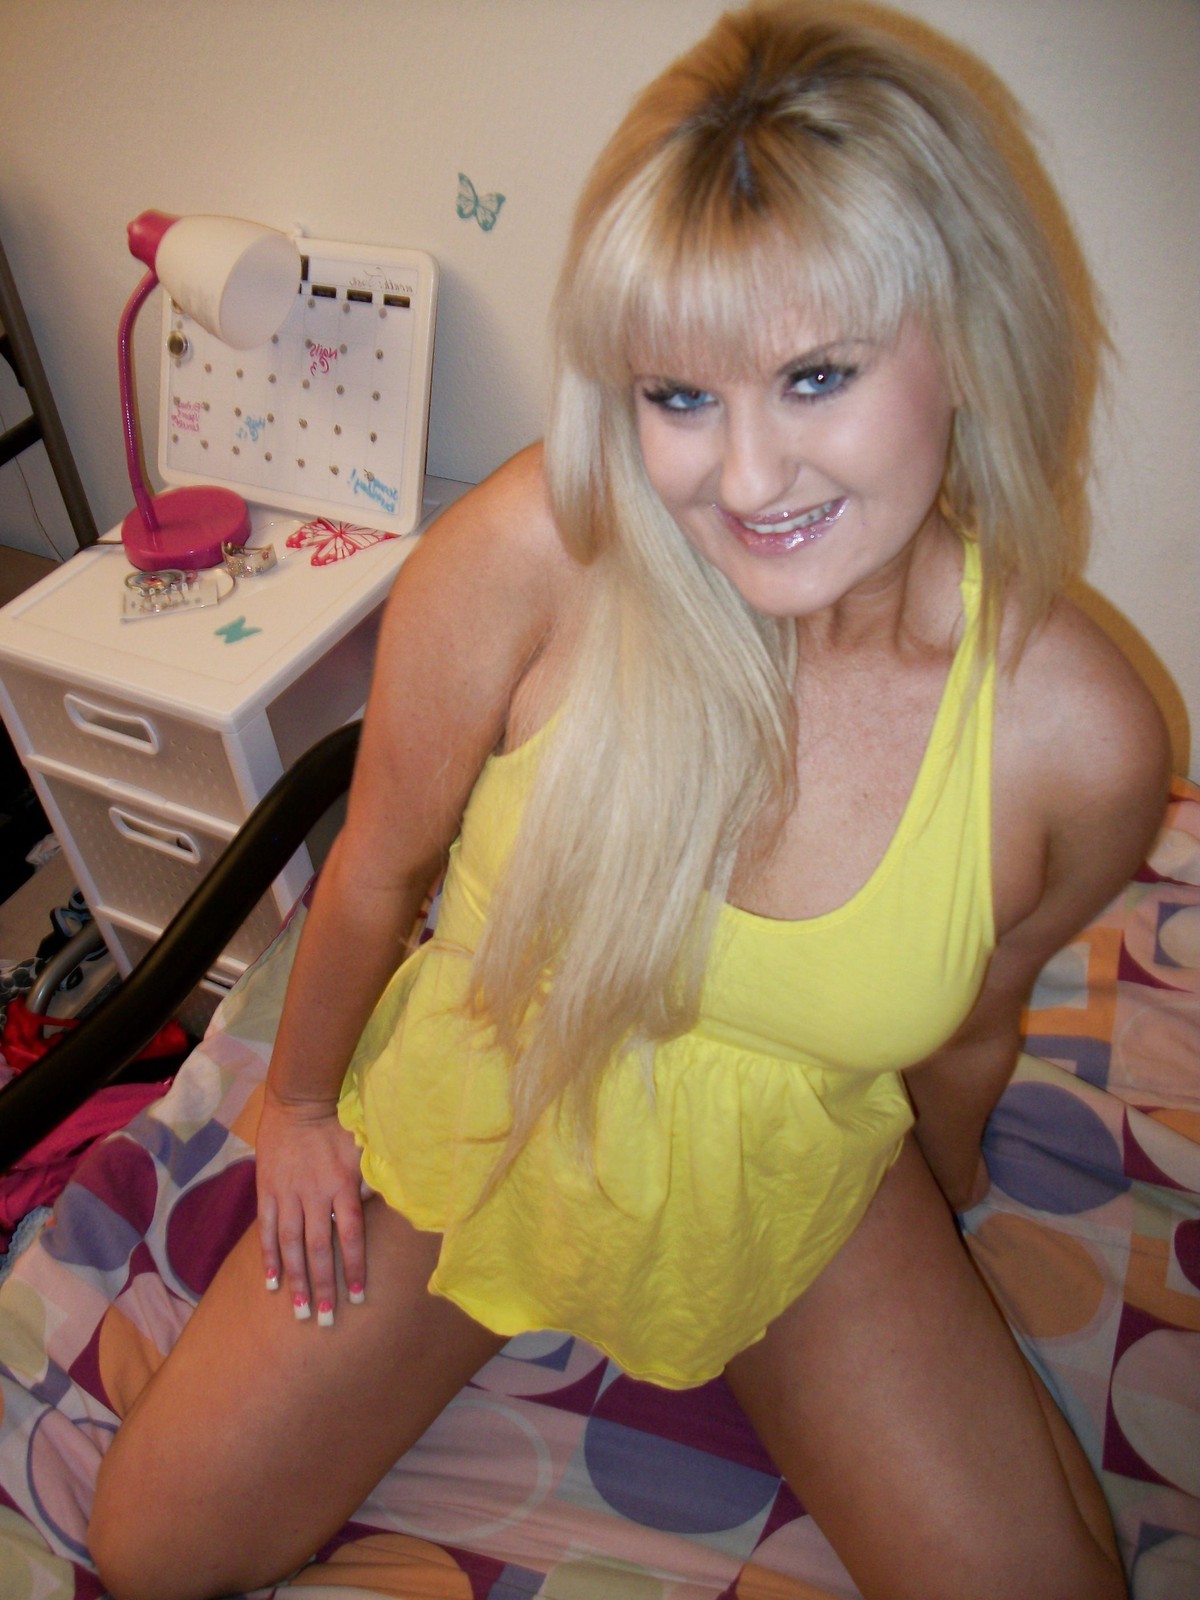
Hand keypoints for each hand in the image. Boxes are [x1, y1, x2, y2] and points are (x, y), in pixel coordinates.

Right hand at [255, 1088, 366, 1325]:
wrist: (300, 1101)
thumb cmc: (338, 1126)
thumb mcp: (364, 1148)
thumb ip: (375, 1178)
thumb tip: (390, 1204)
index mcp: (342, 1186)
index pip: (351, 1234)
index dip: (355, 1267)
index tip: (359, 1296)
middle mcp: (314, 1195)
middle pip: (320, 1248)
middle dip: (323, 1287)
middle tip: (324, 1321)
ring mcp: (287, 1194)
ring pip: (290, 1245)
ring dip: (296, 1280)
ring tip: (298, 1311)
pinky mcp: (267, 1190)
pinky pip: (265, 1229)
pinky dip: (268, 1257)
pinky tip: (271, 1283)